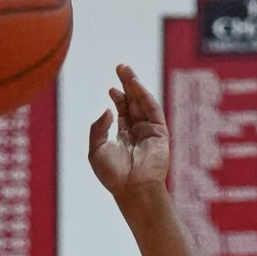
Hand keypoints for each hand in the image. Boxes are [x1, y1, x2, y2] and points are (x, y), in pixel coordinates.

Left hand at [88, 64, 169, 200]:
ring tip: (126, 70)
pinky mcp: (160, 134)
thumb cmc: (112, 175)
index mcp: (124, 138)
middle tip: (120, 67)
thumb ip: (98, 129)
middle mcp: (138, 133)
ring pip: (143, 103)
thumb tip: (108, 109)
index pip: (123, 112)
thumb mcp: (96, 150)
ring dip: (136, 86)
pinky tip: (136, 85)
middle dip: (127, 85)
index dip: (118, 98)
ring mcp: (150, 132)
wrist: (132, 189)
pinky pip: (153, 110)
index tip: (111, 88)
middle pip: (133, 103)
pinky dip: (145, 96)